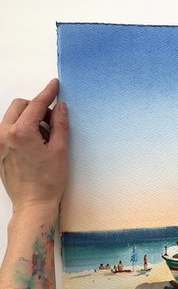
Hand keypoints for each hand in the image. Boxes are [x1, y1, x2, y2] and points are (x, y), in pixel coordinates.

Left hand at [0, 79, 67, 214]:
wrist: (33, 204)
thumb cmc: (48, 181)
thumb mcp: (60, 150)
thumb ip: (60, 125)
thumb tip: (60, 107)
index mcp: (21, 132)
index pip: (35, 104)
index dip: (48, 93)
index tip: (55, 85)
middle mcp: (5, 134)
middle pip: (20, 106)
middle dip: (36, 107)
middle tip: (53, 121)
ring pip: (12, 117)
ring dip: (29, 118)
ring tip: (45, 137)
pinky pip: (9, 129)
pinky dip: (22, 129)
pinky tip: (35, 144)